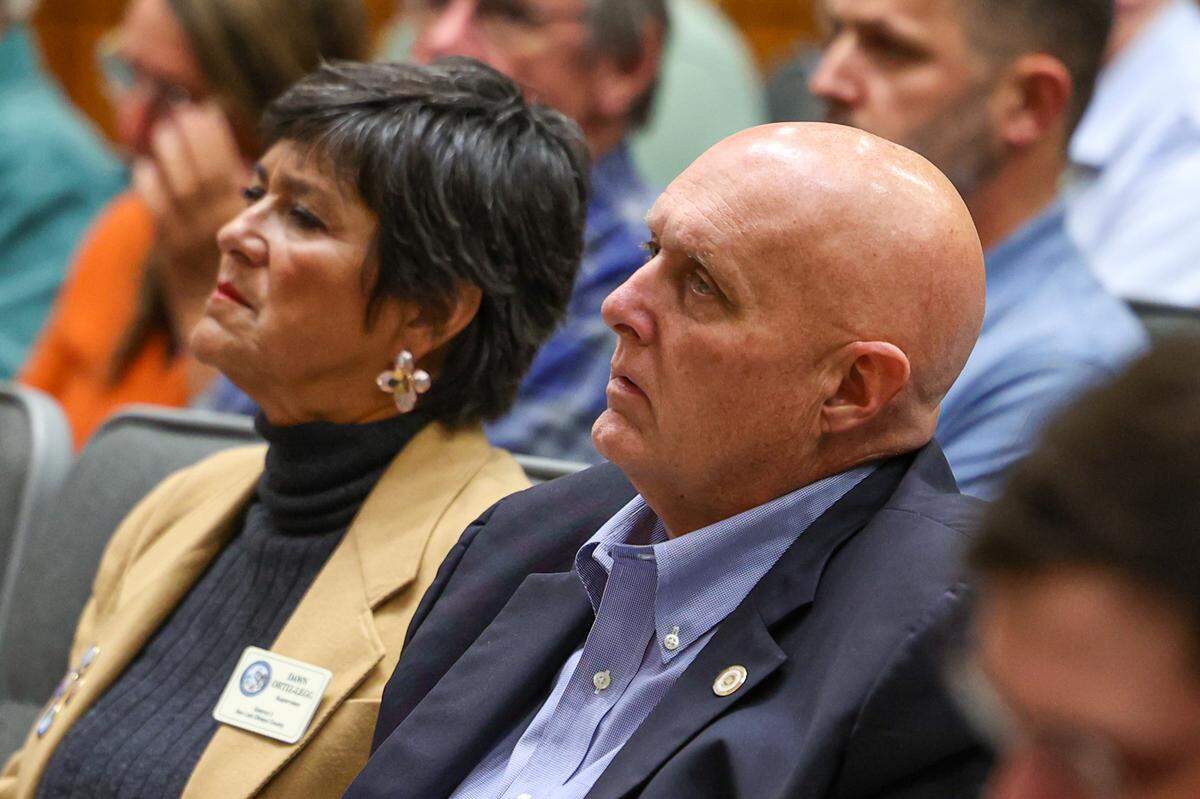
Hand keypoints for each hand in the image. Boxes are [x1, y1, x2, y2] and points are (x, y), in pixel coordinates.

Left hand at [132, 101, 250, 340]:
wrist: (239, 339)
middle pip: (194, 173)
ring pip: (173, 189)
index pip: (224, 170)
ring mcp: (188, 243)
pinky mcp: (171, 256)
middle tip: (181, 111)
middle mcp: (214, 232)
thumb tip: (267, 179)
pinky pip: (156, 213)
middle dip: (187, 140)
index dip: (213, 138)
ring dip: (167, 156)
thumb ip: (270, 217)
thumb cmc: (268, 294)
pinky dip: (148, 187)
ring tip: (164, 130)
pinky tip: (144, 166)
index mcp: (245, 225)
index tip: (208, 111)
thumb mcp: (279, 252)